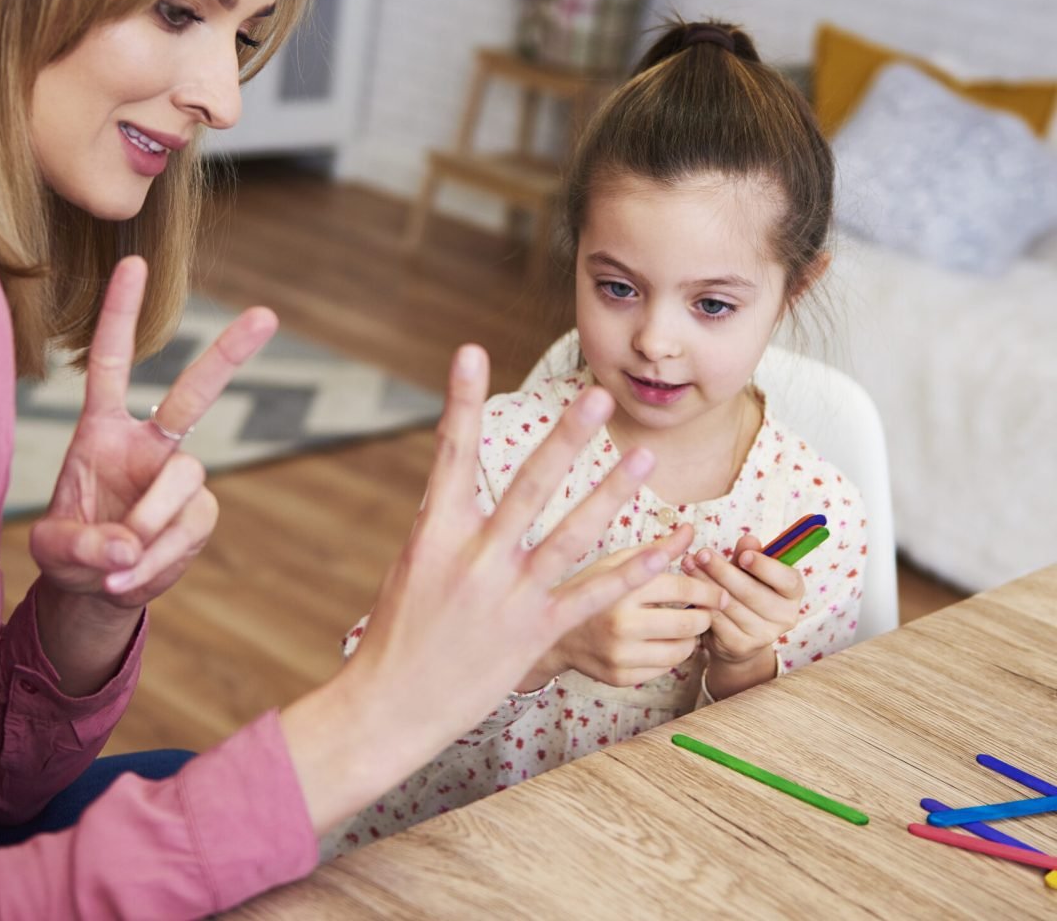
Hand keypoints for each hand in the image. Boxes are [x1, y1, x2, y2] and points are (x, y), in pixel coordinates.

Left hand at [29, 256, 277, 609]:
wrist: (102, 590)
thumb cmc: (73, 553)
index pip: (112, 364)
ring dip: (151, 522)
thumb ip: (82, 545)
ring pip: (186, 478)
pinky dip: (162, 558)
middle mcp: (149, 445)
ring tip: (119, 564)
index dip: (120, 315)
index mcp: (103, 432)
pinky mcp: (200, 515)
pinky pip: (190, 528)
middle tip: (267, 315)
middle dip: (230, 353)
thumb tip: (128, 544)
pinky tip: (134, 575)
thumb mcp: (54, 550)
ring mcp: (179, 479)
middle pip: (194, 392)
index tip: (134, 263)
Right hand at [281, 344, 671, 832]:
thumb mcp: (414, 563)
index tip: (471, 352)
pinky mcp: (537, 631)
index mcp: (435, 533)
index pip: (451, 454)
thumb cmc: (400, 630)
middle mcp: (475, 558)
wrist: (391, 705)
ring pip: (571, 537)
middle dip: (564, 440)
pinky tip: (668, 547)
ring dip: (611, 496)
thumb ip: (446, 519)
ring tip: (645, 461)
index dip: (461, 401)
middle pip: (527, 488)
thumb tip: (458, 477)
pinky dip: (635, 569)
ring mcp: (510, 596)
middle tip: (597, 397)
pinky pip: (594, 595)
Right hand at [516, 526, 729, 689]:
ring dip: (690, 638)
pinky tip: (660, 642)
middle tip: (703, 611)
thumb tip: (690, 529)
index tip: (719, 592)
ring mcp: (620, 654)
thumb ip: (657, 549)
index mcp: (622, 588)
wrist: (553, 632)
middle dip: (704, 616)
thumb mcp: (617, 561)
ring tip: (682, 626)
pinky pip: (665, 669)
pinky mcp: (620, 677)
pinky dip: (669, 655)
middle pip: (689, 624)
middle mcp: (621, 623)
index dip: (708, 590)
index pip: (683, 589)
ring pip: (682, 651)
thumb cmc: (589, 589)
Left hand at [683, 533, 804, 690]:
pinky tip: (689, 590)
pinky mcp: (740, 646)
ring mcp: (764, 635)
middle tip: (701, 554)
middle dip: (722, 570)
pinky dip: (701, 604)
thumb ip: (748, 554)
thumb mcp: (749, 570)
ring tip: (688, 564)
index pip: (787, 580)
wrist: (737, 636)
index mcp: (792, 593)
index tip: (743, 556)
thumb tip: (749, 540)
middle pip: (752, 592)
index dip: (765, 567)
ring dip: (705, 583)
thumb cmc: (745, 592)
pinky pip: (717, 620)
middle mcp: (785, 616)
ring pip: (730, 605)